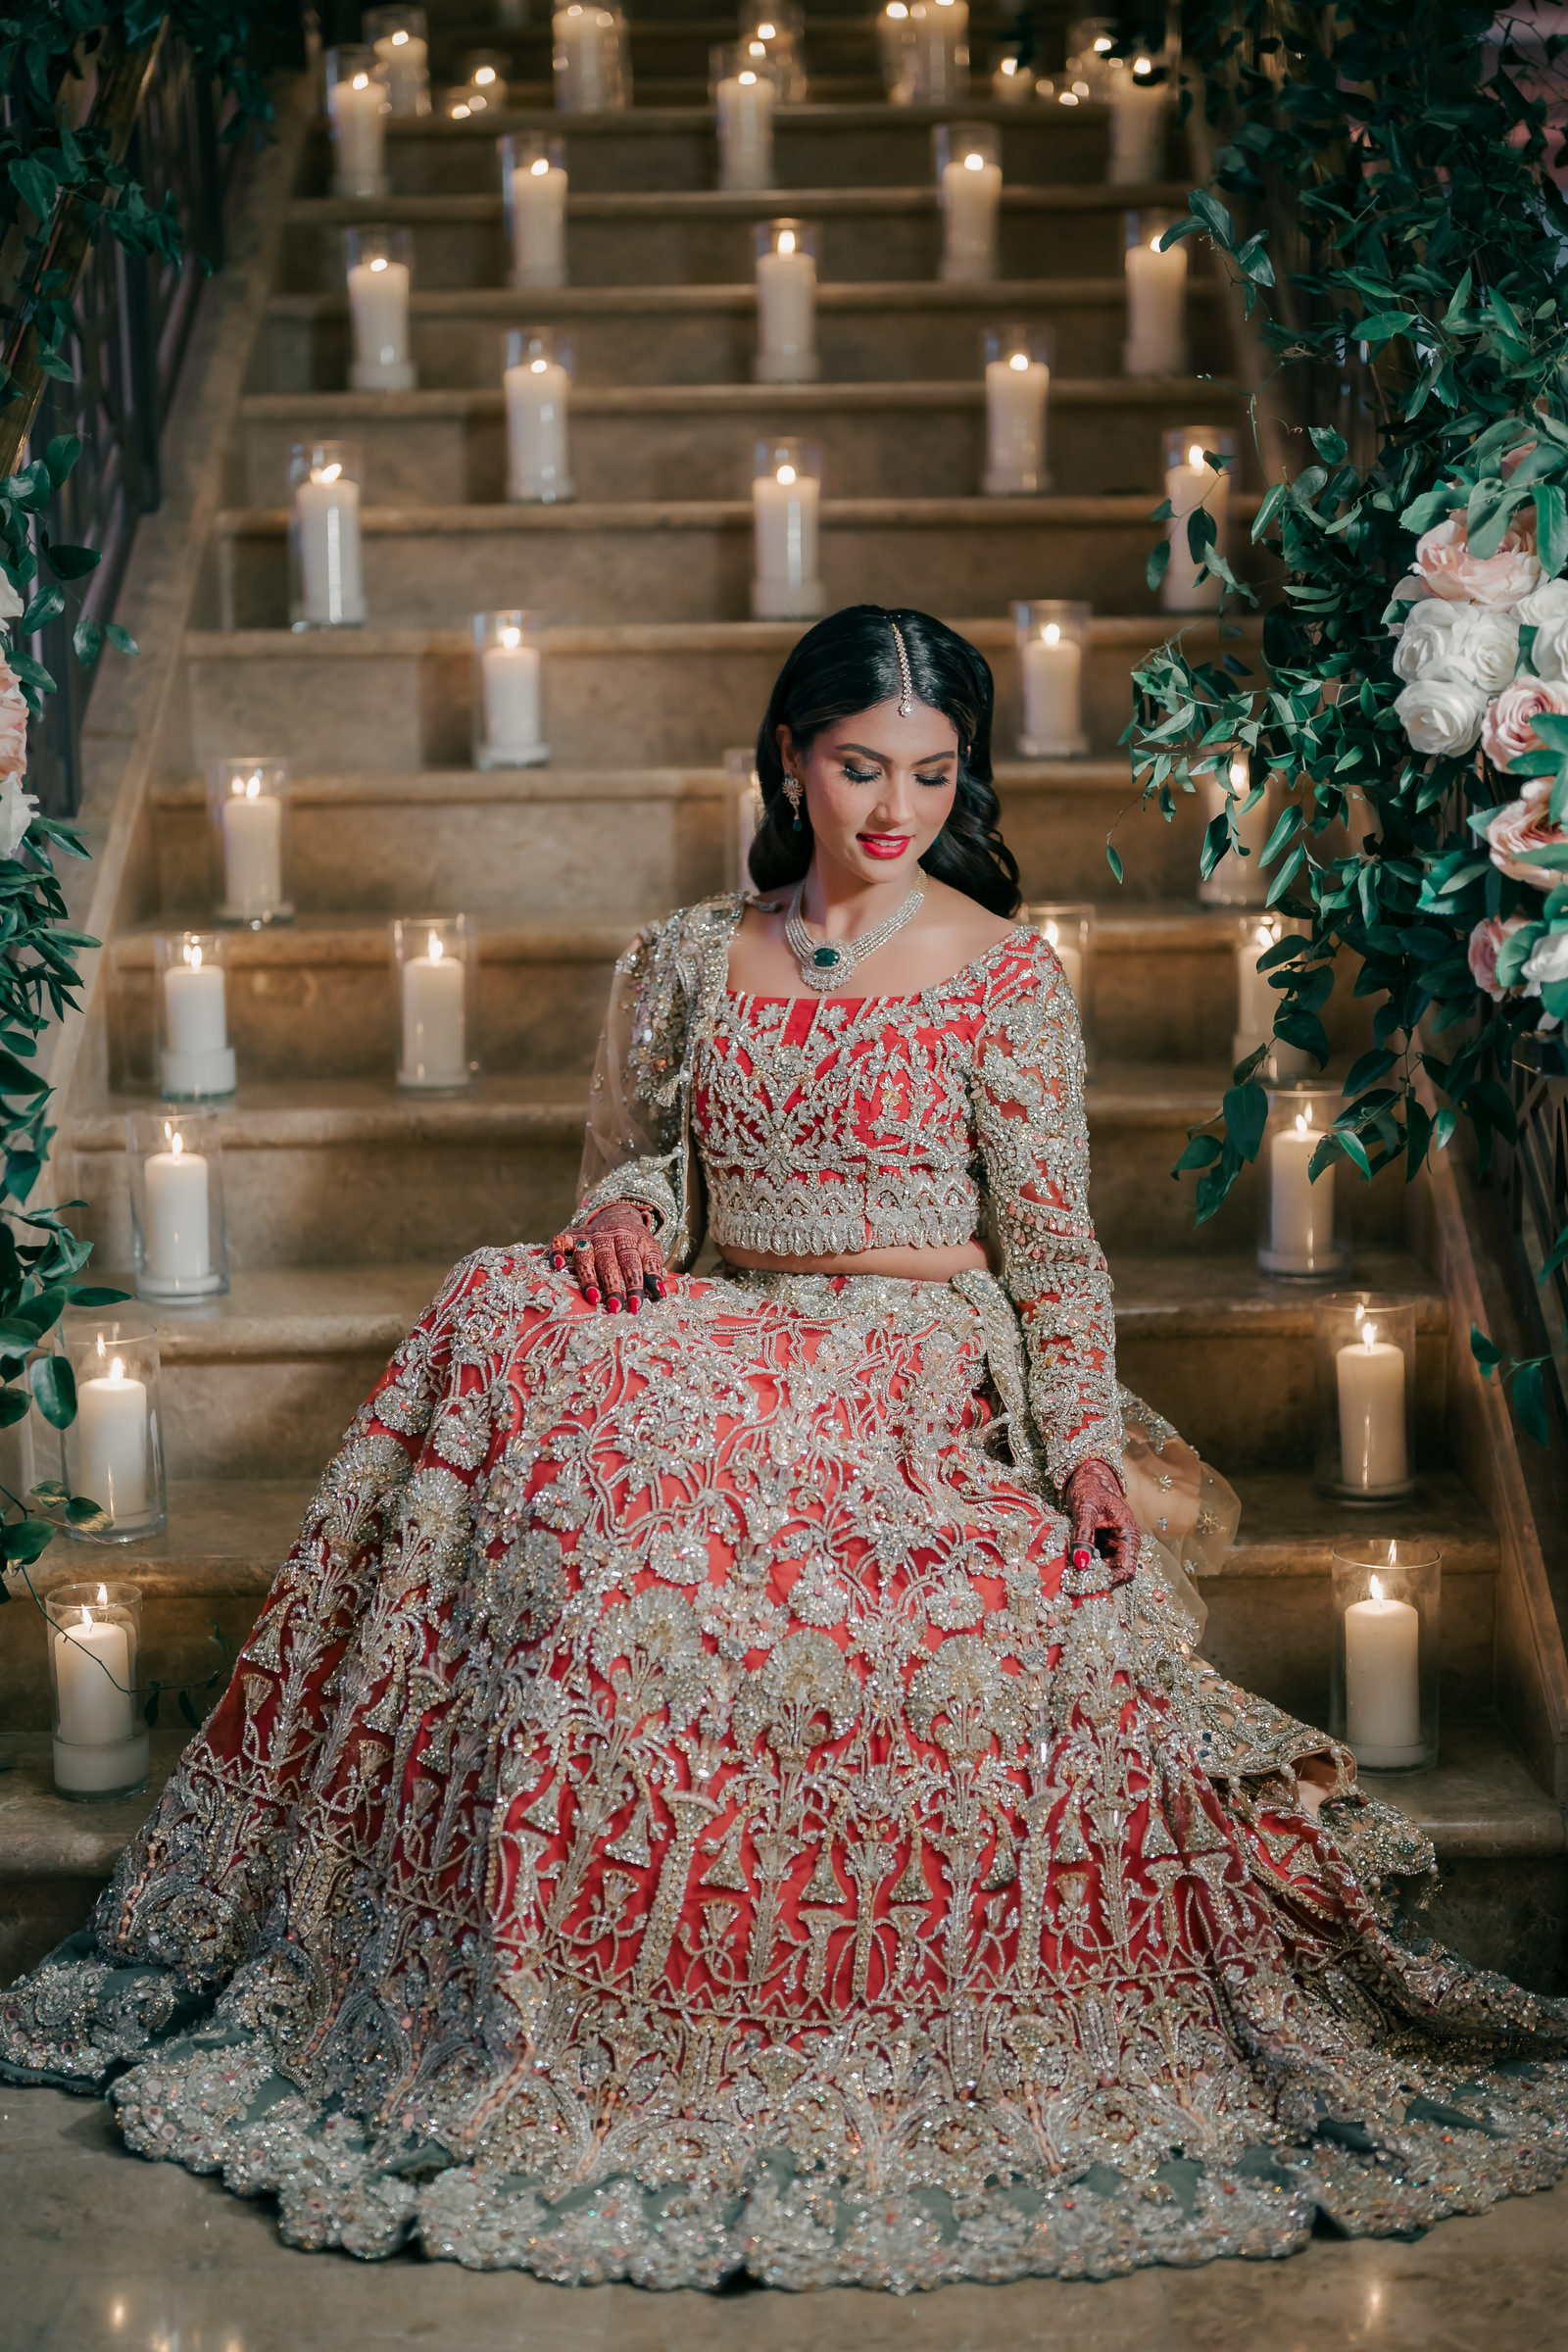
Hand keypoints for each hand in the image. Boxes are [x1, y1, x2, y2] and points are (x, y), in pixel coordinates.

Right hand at [548, 1202, 667, 1313]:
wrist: (620, 1215)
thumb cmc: (635, 1243)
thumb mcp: (650, 1251)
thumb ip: (654, 1270)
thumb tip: (660, 1294)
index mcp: (629, 1239)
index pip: (631, 1263)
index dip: (634, 1285)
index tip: (635, 1306)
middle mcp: (607, 1236)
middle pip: (608, 1262)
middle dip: (612, 1285)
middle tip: (614, 1307)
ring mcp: (587, 1236)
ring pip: (585, 1257)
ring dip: (588, 1278)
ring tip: (593, 1298)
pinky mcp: (571, 1235)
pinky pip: (560, 1241)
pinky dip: (556, 1251)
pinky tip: (556, 1265)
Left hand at [1062, 1456, 1139, 1587]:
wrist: (1086, 1473)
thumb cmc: (1091, 1486)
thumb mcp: (1086, 1509)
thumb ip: (1083, 1535)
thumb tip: (1081, 1563)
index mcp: (1129, 1535)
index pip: (1126, 1569)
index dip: (1110, 1580)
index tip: (1087, 1584)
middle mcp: (1123, 1544)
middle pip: (1114, 1573)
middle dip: (1096, 1579)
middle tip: (1072, 1584)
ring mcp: (1111, 1545)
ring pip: (1102, 1569)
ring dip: (1087, 1574)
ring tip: (1067, 1577)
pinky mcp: (1098, 1544)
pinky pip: (1092, 1561)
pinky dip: (1081, 1565)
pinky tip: (1067, 1566)